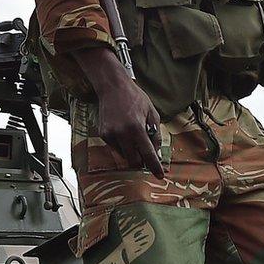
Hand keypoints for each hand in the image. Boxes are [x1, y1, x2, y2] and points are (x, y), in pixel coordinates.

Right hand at [73, 45, 162, 176]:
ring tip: (133, 134)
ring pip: (124, 156)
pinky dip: (122, 145)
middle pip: (134, 161)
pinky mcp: (103, 134)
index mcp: (137, 128)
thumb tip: (156, 152)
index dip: (154, 167)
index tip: (160, 176)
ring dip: (131, 152)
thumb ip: (155, 134)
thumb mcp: (152, 113)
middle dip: (141, 161)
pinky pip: (115, 148)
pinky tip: (123, 131)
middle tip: (146, 154)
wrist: (113, 87)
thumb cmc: (135, 98)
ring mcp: (110, 135)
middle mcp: (122, 134)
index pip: (148, 154)